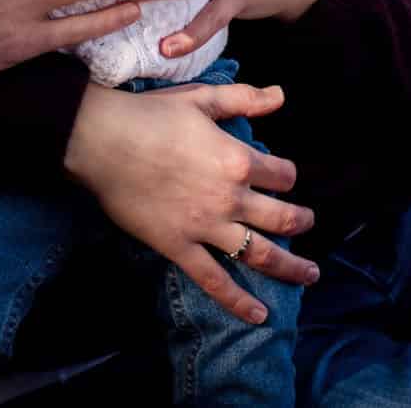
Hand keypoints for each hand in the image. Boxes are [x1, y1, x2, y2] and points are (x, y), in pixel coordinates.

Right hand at [64, 82, 316, 323]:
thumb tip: (280, 95)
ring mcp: (206, 226)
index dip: (287, 175)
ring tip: (308, 274)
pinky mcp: (180, 246)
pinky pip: (214, 280)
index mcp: (237, 159)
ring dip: (290, 267)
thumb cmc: (150, 115)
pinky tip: (259, 316)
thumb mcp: (201, 98)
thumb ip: (243, 98)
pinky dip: (238, 301)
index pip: (281, 175)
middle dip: (301, 222)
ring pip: (259, 253)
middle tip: (308, 223)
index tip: (284, 177)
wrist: (102, 141)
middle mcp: (229, 198)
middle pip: (281, 218)